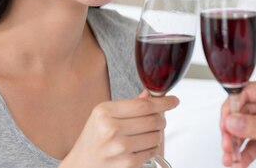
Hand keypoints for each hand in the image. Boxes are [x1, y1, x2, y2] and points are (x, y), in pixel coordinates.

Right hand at [62, 90, 178, 167]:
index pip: (143, 105)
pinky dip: (151, 148)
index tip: (173, 101)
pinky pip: (152, 151)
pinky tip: (140, 146)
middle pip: (153, 120)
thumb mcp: (103, 115)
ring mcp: (120, 147)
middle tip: (158, 119)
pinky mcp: (127, 163)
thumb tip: (151, 95)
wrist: (81, 164)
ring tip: (144, 135)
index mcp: (105, 112)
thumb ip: (129, 104)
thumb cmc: (93, 138)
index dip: (163, 102)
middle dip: (161, 119)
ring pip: (156, 136)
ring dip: (156, 135)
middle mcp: (111, 129)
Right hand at [220, 80, 255, 167]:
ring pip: (248, 127)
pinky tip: (241, 162)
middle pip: (244, 110)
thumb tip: (231, 121)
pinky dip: (247, 151)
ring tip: (231, 158)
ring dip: (237, 143)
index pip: (247, 92)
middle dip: (232, 130)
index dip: (232, 108)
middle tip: (226, 147)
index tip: (225, 126)